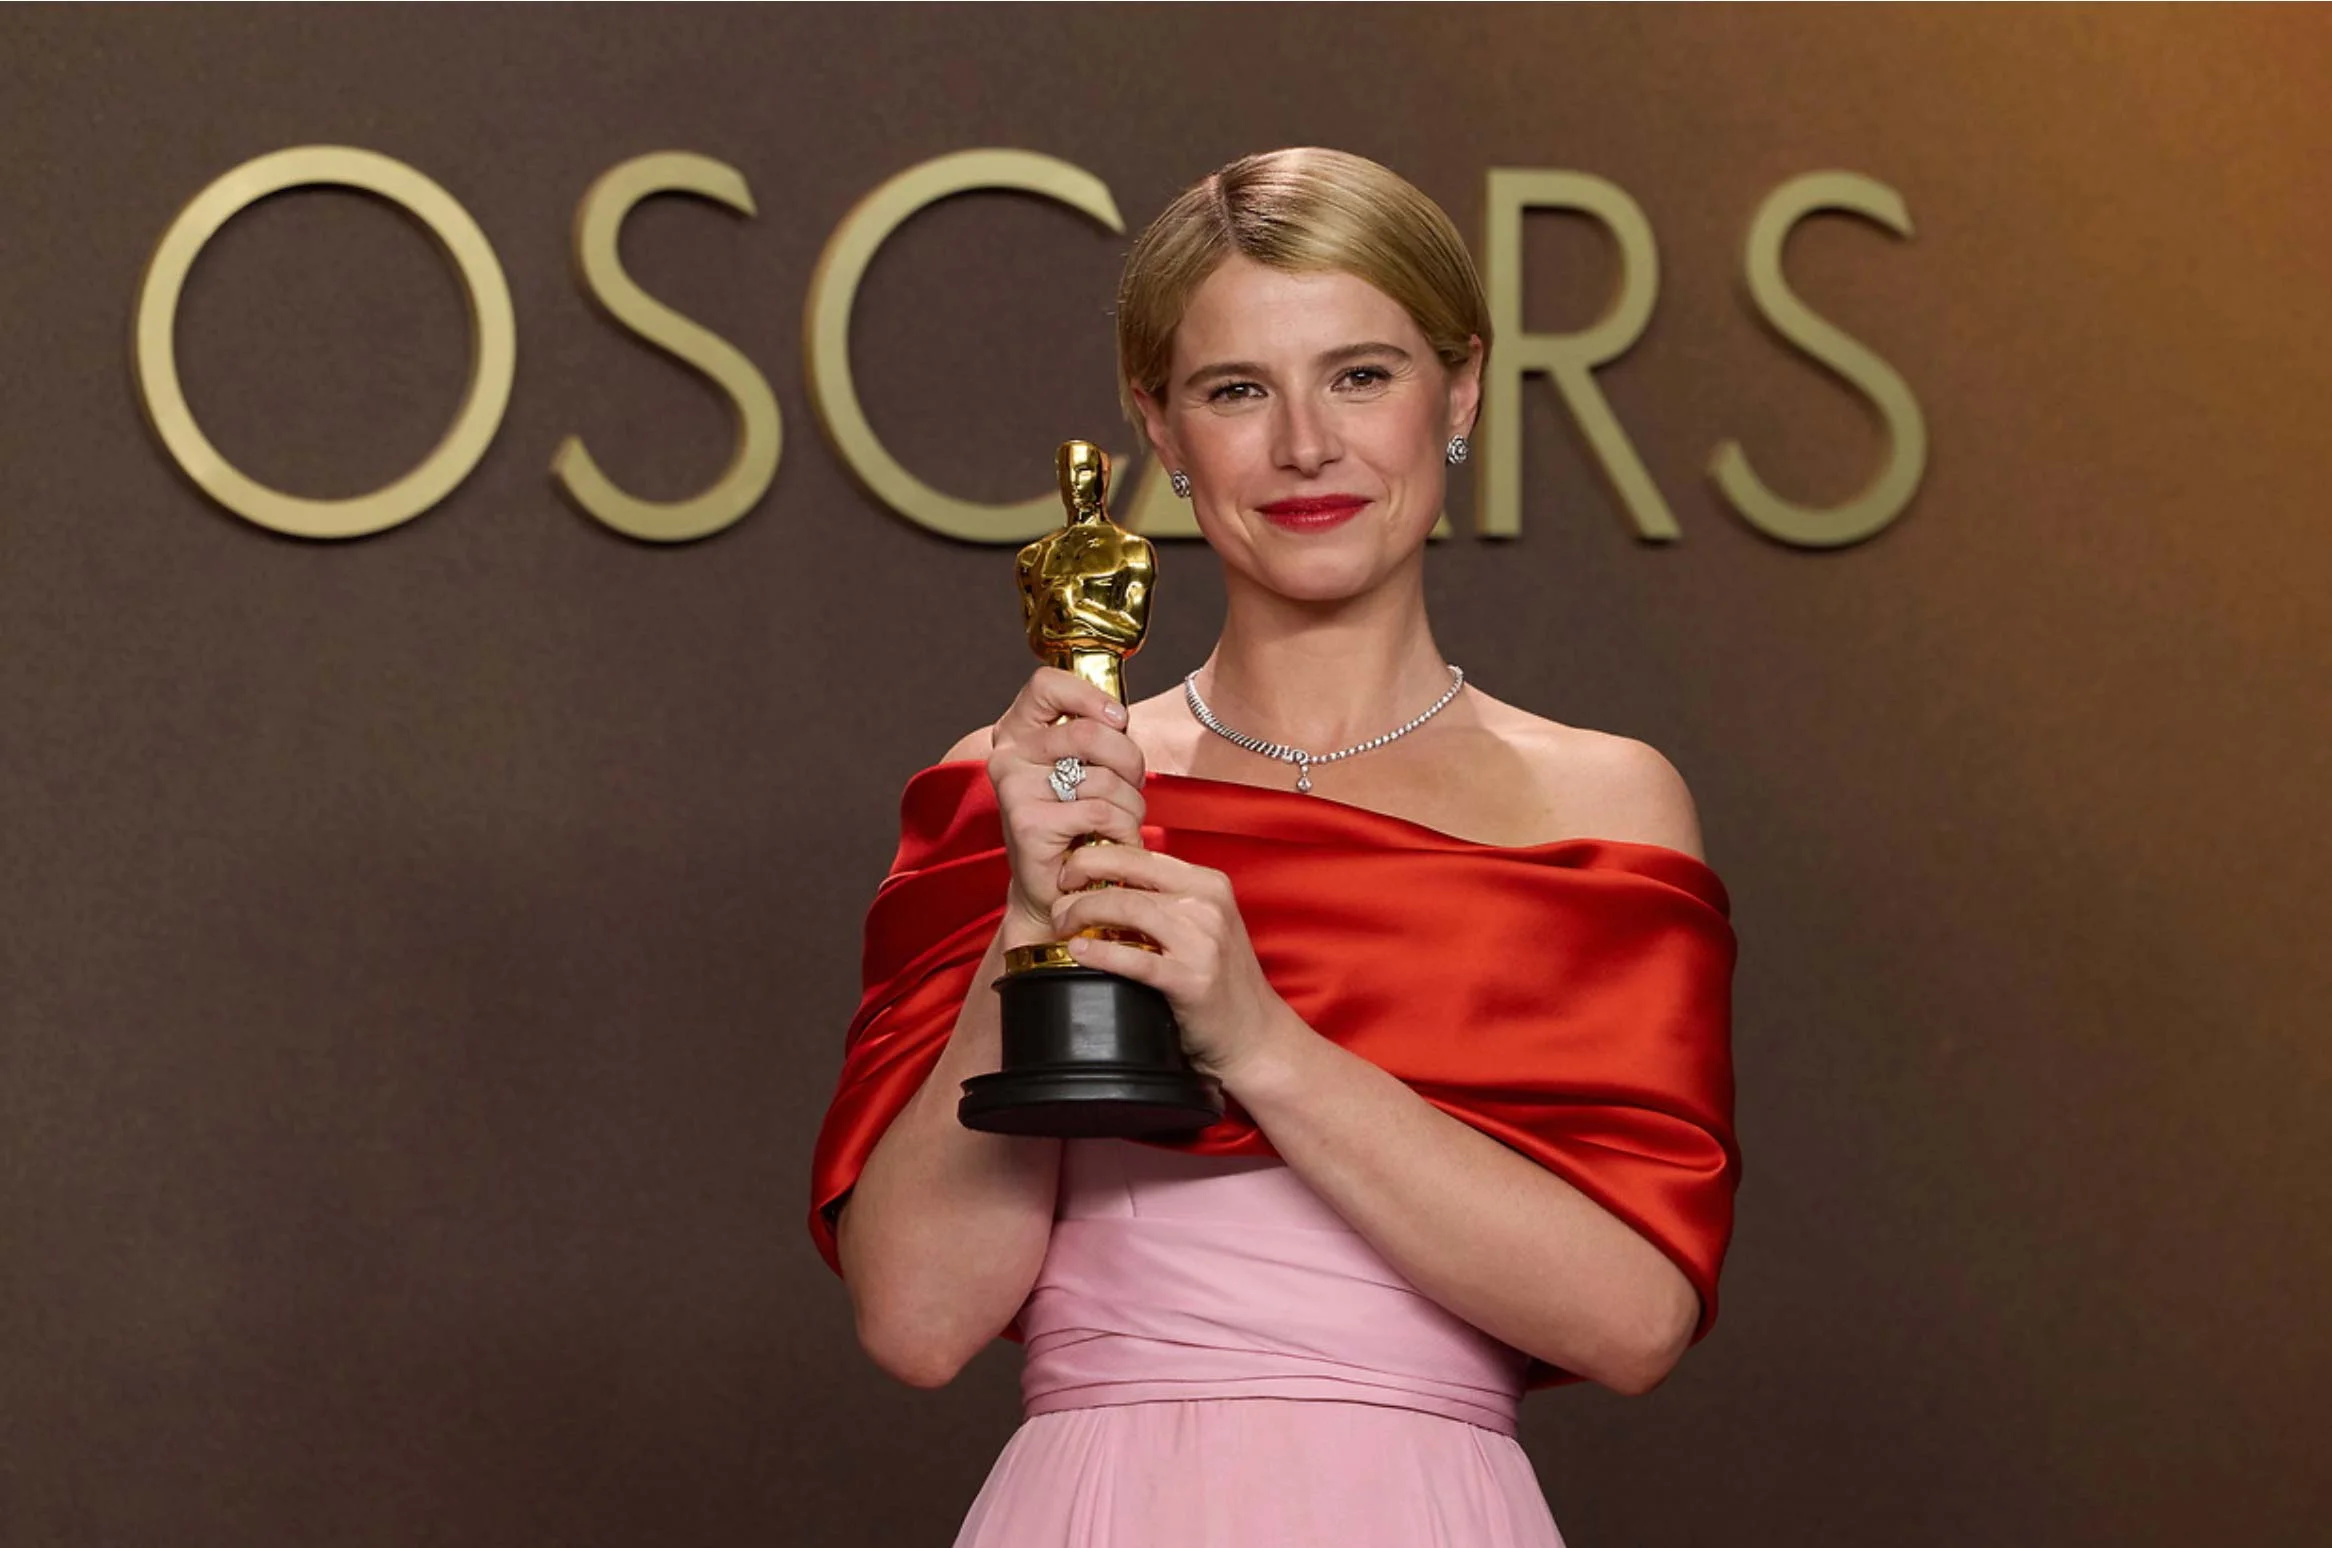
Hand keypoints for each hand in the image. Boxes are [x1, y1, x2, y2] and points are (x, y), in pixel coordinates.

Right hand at [987, 667, 1146, 949]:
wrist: (1053, 891)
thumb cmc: (1077, 826)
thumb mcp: (1084, 768)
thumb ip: (1095, 736)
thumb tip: (1120, 716)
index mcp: (1017, 732)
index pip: (1046, 684)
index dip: (1089, 695)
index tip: (1118, 719)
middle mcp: (1008, 755)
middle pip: (1089, 733)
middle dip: (1129, 761)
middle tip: (1132, 786)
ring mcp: (1014, 788)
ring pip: (1102, 777)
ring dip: (1130, 804)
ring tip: (1120, 823)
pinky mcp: (1028, 822)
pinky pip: (1100, 812)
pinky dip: (1122, 830)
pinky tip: (1114, 841)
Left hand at [1049, 844, 1297, 1085]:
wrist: (1254, 1034)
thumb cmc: (1219, 980)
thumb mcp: (1201, 925)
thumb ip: (1166, 900)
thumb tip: (1106, 882)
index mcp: (1208, 884)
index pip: (1140, 854)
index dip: (1095, 859)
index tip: (1068, 875)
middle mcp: (1208, 904)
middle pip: (1128, 877)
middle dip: (1080, 885)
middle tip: (1056, 902)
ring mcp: (1203, 940)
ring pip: (1126, 909)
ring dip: (1082, 914)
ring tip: (1061, 926)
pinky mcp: (1192, 979)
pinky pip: (1135, 959)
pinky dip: (1100, 954)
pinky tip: (1079, 953)